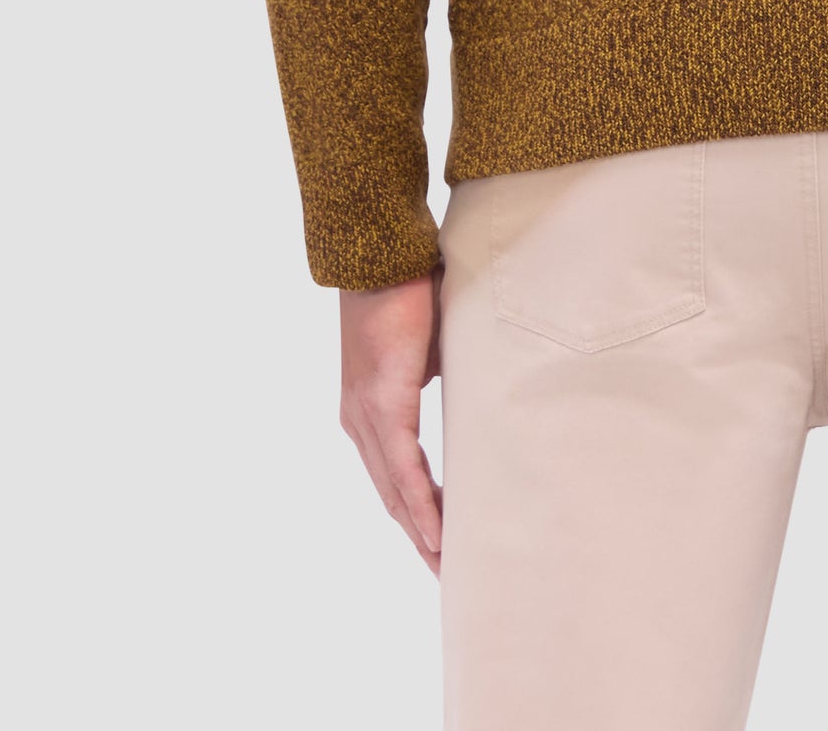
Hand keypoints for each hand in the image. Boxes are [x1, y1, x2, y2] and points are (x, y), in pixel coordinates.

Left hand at [340, 273, 442, 572]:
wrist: (381, 252)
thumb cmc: (407, 288)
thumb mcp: (429, 346)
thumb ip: (436, 377)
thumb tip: (468, 394)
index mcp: (369, 410)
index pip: (392, 478)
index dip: (416, 516)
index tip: (441, 547)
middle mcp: (359, 421)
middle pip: (390, 498)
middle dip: (420, 540)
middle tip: (448, 575)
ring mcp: (367, 415)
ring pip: (395, 492)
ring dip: (422, 533)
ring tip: (447, 567)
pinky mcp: (384, 402)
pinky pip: (403, 469)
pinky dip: (421, 505)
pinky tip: (437, 534)